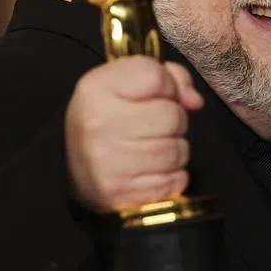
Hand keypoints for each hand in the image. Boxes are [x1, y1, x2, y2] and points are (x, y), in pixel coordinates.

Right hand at [65, 56, 203, 213]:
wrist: (76, 169)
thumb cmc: (109, 120)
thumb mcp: (126, 85)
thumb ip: (169, 79)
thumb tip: (194, 101)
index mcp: (97, 89)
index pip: (156, 77)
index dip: (166, 86)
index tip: (153, 97)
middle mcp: (99, 124)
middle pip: (173, 115)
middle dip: (174, 121)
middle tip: (153, 127)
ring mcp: (108, 162)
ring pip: (177, 150)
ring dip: (174, 151)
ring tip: (152, 150)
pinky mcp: (121, 193)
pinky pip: (174, 181)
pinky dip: (171, 177)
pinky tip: (151, 171)